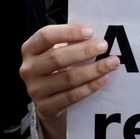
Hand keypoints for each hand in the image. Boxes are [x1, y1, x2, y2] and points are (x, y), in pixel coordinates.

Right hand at [19, 24, 119, 138]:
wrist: (46, 98)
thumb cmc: (55, 66)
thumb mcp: (55, 50)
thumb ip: (70, 41)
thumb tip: (96, 36)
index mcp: (29, 49)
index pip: (46, 36)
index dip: (69, 32)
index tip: (91, 31)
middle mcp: (28, 69)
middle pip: (57, 58)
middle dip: (84, 51)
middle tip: (104, 46)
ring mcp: (35, 90)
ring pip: (68, 78)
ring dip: (93, 70)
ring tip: (111, 62)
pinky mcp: (45, 107)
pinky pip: (72, 96)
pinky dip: (90, 87)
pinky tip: (103, 79)